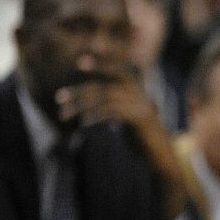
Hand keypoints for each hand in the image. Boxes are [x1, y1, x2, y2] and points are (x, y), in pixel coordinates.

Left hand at [57, 69, 187, 219]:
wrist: (161, 157)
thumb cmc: (142, 139)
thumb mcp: (127, 117)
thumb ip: (113, 105)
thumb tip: (88, 100)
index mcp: (138, 90)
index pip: (116, 71)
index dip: (100, 64)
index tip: (79, 62)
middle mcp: (140, 94)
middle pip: (104, 87)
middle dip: (79, 92)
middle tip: (58, 98)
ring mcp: (141, 105)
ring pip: (105, 99)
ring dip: (80, 106)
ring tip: (63, 114)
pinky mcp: (140, 118)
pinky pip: (112, 112)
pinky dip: (95, 116)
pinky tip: (82, 123)